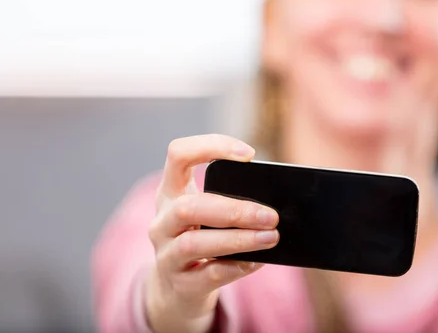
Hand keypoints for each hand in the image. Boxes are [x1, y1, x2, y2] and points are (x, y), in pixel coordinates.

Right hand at [145, 134, 279, 332]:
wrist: (176, 290)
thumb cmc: (202, 239)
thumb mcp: (207, 215)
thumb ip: (230, 201)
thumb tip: (274, 202)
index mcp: (171, 192)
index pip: (178, 154)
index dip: (211, 146)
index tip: (249, 154)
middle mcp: (162, 220)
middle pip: (188, 207)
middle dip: (234, 210)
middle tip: (271, 216)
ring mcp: (166, 254)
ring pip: (194, 244)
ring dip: (238, 239)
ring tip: (270, 237)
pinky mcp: (180, 284)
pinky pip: (208, 275)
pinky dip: (237, 267)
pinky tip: (258, 261)